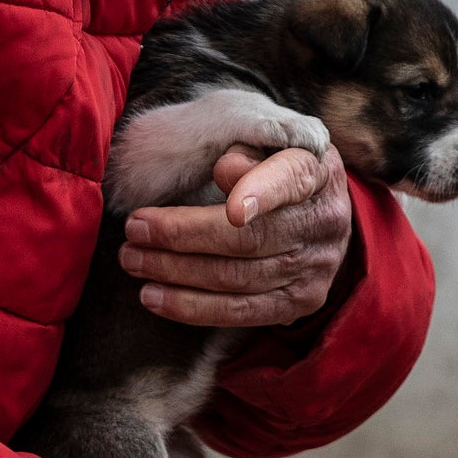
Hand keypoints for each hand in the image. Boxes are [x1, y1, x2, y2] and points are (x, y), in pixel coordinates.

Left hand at [119, 145, 353, 330]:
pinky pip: (238, 312)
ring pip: (236, 278)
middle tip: (134, 229)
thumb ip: (247, 150)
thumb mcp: (271, 145)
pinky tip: (153, 297)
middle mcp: (324, 224)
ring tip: (133, 259)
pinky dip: (190, 307)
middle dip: (183, 234)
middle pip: (249, 238)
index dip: (259, 189)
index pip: (291, 178)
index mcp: (318, 173)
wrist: (322, 215)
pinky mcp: (297, 304)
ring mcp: (314, 270)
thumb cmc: (280, 169)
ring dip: (175, 271)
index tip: (227, 198)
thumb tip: (225, 170)